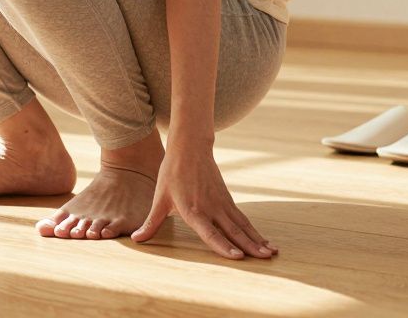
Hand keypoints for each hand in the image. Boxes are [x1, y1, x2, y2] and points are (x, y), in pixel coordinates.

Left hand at [130, 142, 277, 259]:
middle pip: (233, 231)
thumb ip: (151, 222)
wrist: (189, 148)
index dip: (223, 246)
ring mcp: (222, 204)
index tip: (238, 257)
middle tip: (265, 259)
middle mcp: (211, 209)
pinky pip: (243, 219)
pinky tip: (264, 241)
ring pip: (242, 225)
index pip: (210, 232)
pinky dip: (254, 231)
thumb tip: (136, 239)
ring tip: (271, 253)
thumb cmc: (171, 174)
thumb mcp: (159, 198)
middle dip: (250, 247)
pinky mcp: (228, 200)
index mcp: (193, 210)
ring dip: (257, 240)